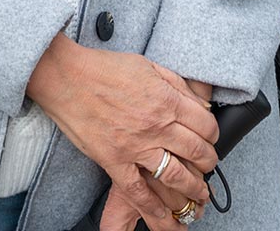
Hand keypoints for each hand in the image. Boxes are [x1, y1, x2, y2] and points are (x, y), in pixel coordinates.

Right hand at [24, 38, 217, 227]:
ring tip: (200, 194)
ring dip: (194, 188)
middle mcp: (157, 125)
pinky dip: (154, 208)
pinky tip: (165, 215)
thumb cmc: (104, 68)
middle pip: (197, 150)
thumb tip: (200, 103)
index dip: (213, 133)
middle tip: (209, 164)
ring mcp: (136, 146)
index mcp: (166, 99)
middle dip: (209, 161)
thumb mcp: (148, 65)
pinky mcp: (115, 161)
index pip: (206, 124)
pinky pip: (139, 192)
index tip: (211, 137)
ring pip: (177, 175)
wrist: (65, 77)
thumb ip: (176, 84)